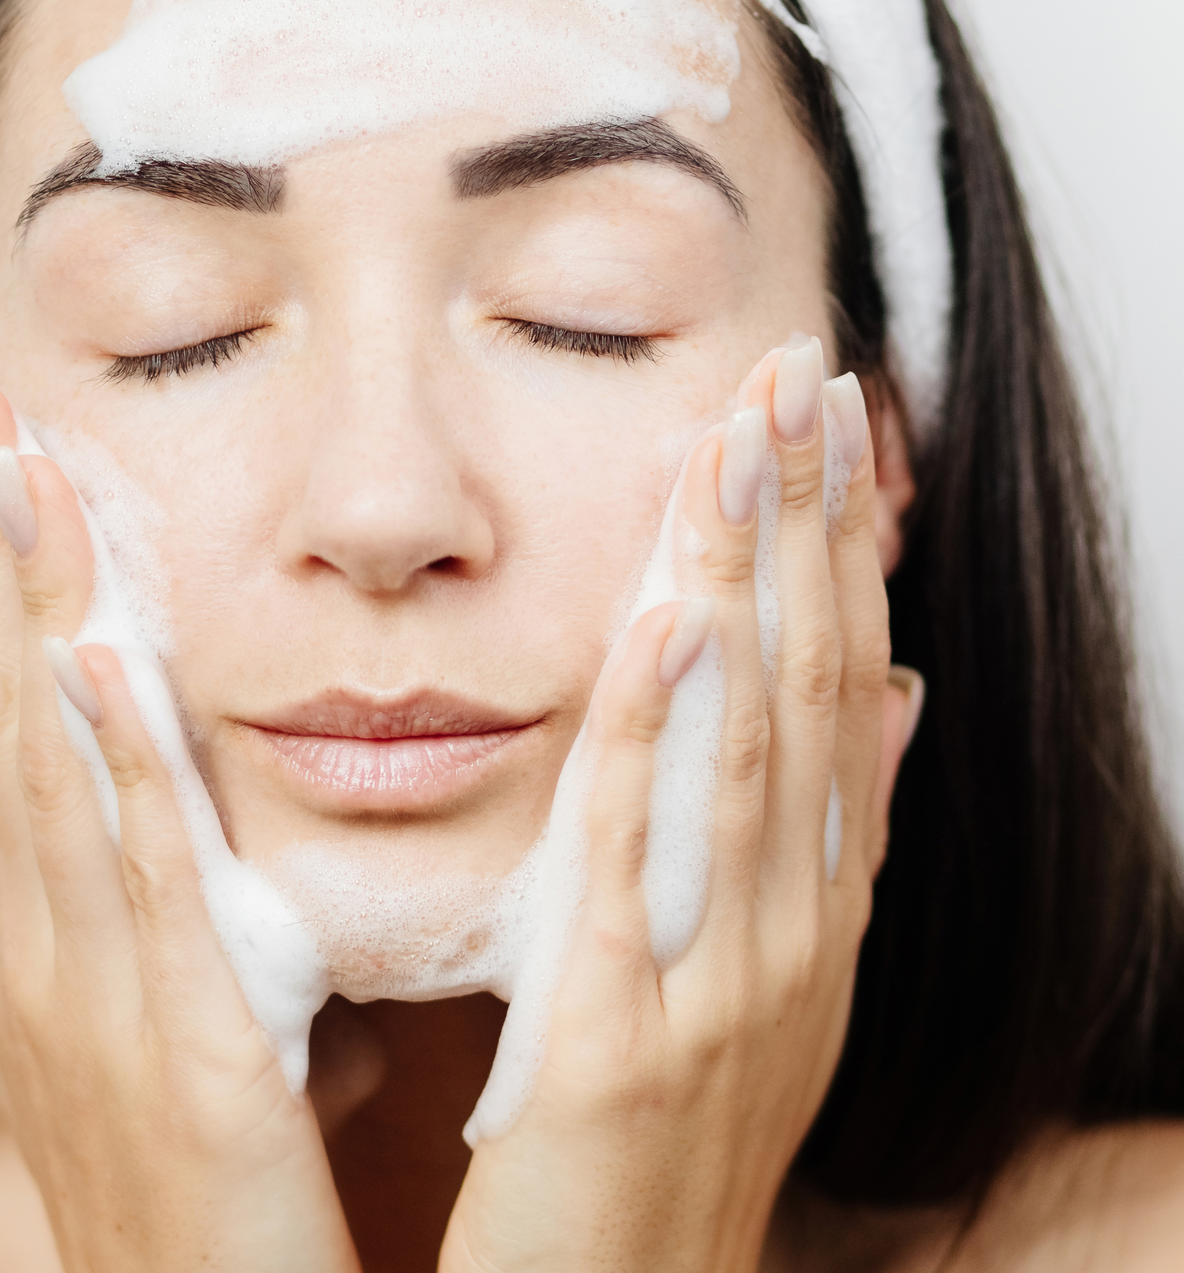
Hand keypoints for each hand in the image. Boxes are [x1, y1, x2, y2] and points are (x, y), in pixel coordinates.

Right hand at [0, 373, 358, 1272]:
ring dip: (25, 610)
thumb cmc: (192, 1175)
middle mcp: (39, 939)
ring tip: (9, 472)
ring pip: (47, 764)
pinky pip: (146, 882)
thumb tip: (141, 805)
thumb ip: (138, 901)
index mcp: (40, 925)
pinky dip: (113, 766)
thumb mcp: (148, 1014)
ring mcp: (93, 990)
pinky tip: (96, 662)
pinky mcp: (187, 1047)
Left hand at [440, 346, 921, 1272]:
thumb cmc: (674, 1135)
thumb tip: (888, 698)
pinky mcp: (623, 1037)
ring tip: (741, 446)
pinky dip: (654, 733)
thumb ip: (828, 837)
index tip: (827, 425)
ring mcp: (725, 983)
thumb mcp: (775, 978)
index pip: (838, 690)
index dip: (839, 550)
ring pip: (744, 747)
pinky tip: (660, 621)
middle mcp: (795, 930)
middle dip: (804, 524)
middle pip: (806, 688)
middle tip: (797, 376)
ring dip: (742, 584)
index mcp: (818, 908)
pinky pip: (639, 859)